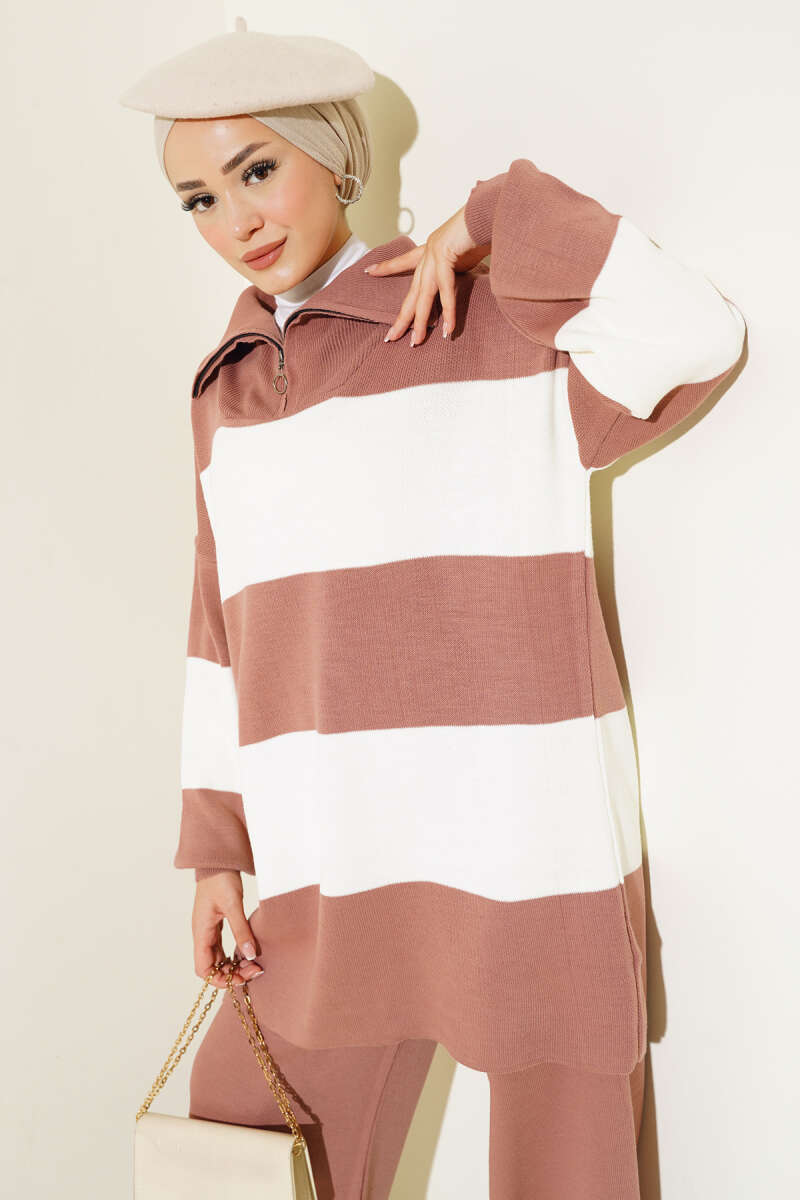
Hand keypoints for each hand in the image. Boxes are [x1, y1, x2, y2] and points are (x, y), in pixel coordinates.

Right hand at [192, 869, 263, 988]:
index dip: (218, 979)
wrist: (218, 860)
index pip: (203, 968)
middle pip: (212, 966)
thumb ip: (241, 931)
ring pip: (219, 958)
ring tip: (255, 964)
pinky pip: (223, 947)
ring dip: (234, 965)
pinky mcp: (217, 923)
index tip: (240, 979)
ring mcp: (209, 930)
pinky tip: (248, 952)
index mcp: (201, 932)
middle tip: (254, 970)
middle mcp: (203, 934)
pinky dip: (234, 954)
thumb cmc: (221, 879)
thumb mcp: (233, 905)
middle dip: (232, 973)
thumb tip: (251, 955)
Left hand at [364, 205, 490, 345]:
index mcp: (434, 247)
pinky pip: (445, 291)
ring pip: (424, 296)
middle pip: (412, 291)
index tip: (368, 272)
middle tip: (390, 337)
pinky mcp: (445, 256)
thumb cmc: (488, 226)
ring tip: (415, 342)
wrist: (493, 209)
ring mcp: (435, 253)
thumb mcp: (472, 250)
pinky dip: (448, 312)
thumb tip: (473, 276)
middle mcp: (430, 251)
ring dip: (420, 322)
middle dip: (402, 316)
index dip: (387, 267)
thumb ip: (465, 265)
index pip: (405, 260)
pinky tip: (447, 330)